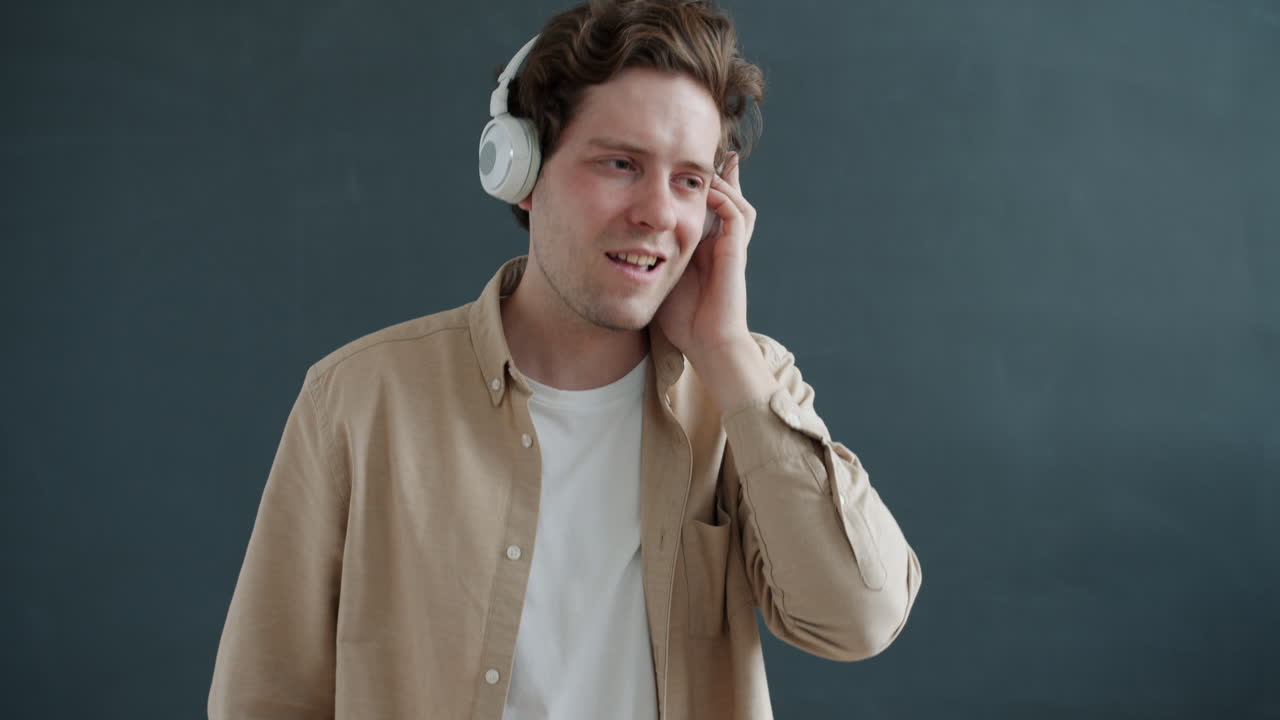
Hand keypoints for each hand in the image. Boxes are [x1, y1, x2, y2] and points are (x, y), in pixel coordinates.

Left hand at [655, 151, 756, 361]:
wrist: (706, 342)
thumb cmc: (681, 320)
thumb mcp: (656, 281)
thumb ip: (643, 261)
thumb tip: (613, 250)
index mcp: (704, 249)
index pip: (706, 211)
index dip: (696, 191)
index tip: (679, 170)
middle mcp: (720, 244)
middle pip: (727, 200)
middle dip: (719, 177)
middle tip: (710, 153)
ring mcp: (730, 248)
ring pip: (736, 202)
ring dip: (722, 183)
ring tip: (706, 165)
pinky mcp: (736, 253)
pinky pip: (736, 216)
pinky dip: (723, 199)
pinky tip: (706, 189)